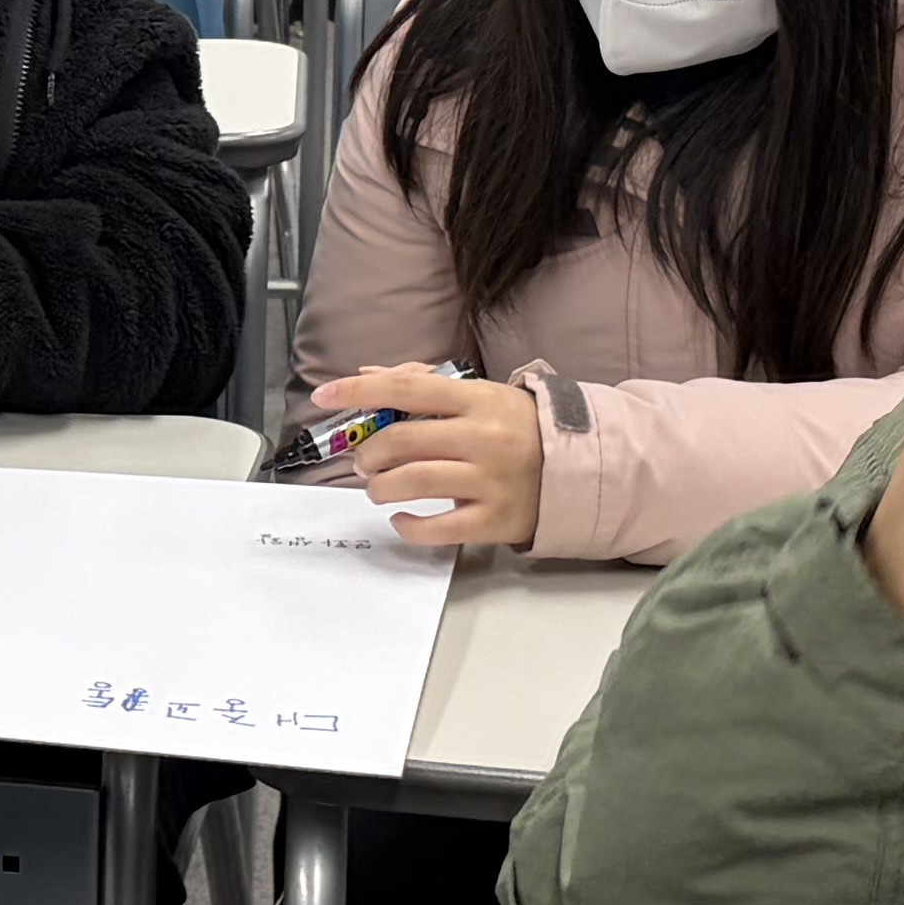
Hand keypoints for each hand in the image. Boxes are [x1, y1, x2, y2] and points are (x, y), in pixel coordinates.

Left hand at [317, 367, 539, 552]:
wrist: (579, 467)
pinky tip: (401, 519)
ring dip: (380, 487)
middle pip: (402, 442)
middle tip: (365, 461)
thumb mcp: (480, 395)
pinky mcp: (494, 520)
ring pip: (412, 482)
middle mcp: (483, 438)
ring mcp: (490, 481)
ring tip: (378, 487)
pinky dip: (408, 526)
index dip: (359, 391)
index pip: (406, 390)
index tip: (324, 396)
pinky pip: (437, 529)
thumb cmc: (519, 428)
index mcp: (478, 399)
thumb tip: (369, 375)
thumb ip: (424, 385)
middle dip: (370, 453)